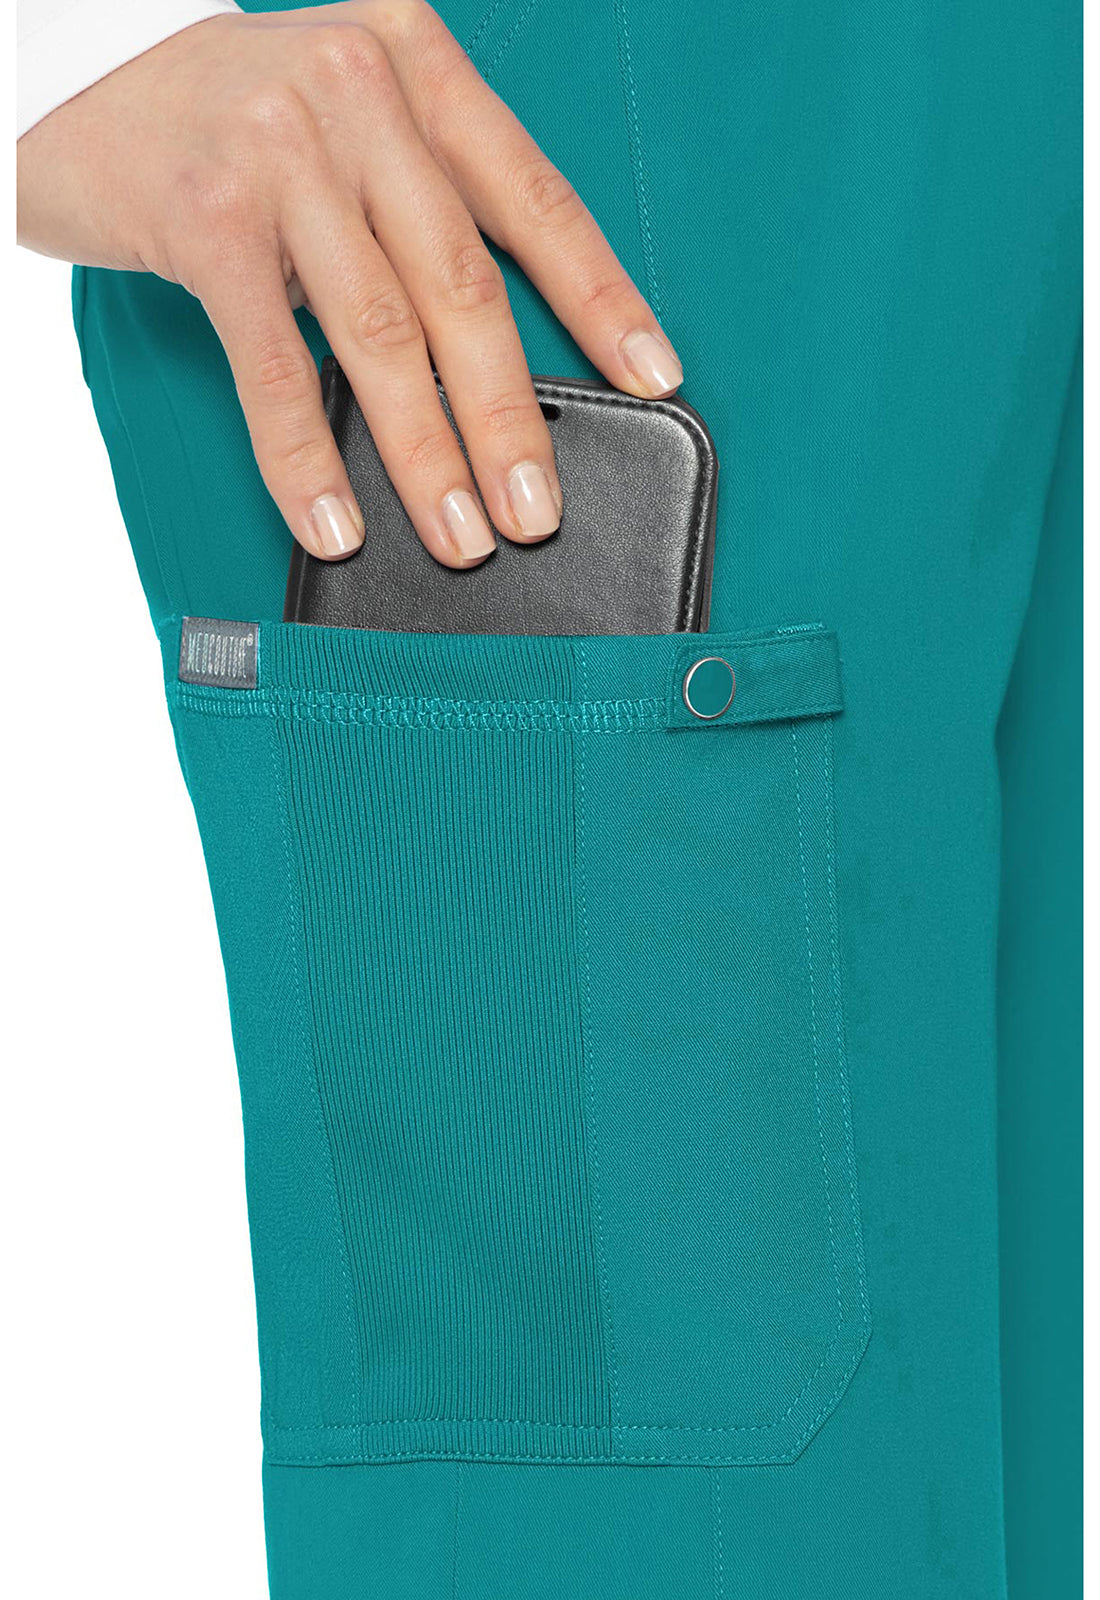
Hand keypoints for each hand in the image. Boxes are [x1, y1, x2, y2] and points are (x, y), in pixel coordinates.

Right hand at [17, 1, 682, 565]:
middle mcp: (358, 92)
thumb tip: (488, 361)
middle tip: (535, 508)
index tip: (653, 377)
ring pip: (383, 334)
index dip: (600, 299)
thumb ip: (419, 200)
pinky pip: (277, 365)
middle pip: (463, 286)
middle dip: (508, 417)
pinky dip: (310, 457)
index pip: (534, 198)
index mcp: (415, 64)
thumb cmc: (230, 118)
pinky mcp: (205, 217)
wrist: (77, 72)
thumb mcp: (348, 120)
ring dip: (427, 454)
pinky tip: (338, 520)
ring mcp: (279, 151)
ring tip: (460, 534)